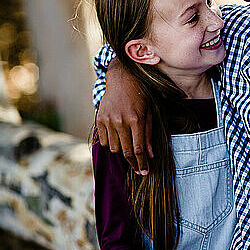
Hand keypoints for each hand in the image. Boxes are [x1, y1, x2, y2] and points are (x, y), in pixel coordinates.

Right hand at [95, 57, 152, 173]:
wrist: (123, 78)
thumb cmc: (140, 94)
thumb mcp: (149, 112)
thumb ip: (148, 134)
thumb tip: (149, 155)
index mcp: (136, 119)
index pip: (138, 149)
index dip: (142, 163)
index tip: (145, 171)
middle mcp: (121, 121)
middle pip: (126, 152)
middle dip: (134, 164)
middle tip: (139, 169)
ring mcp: (108, 120)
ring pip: (114, 148)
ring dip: (122, 152)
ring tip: (128, 147)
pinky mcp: (99, 118)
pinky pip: (104, 141)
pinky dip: (111, 143)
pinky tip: (118, 139)